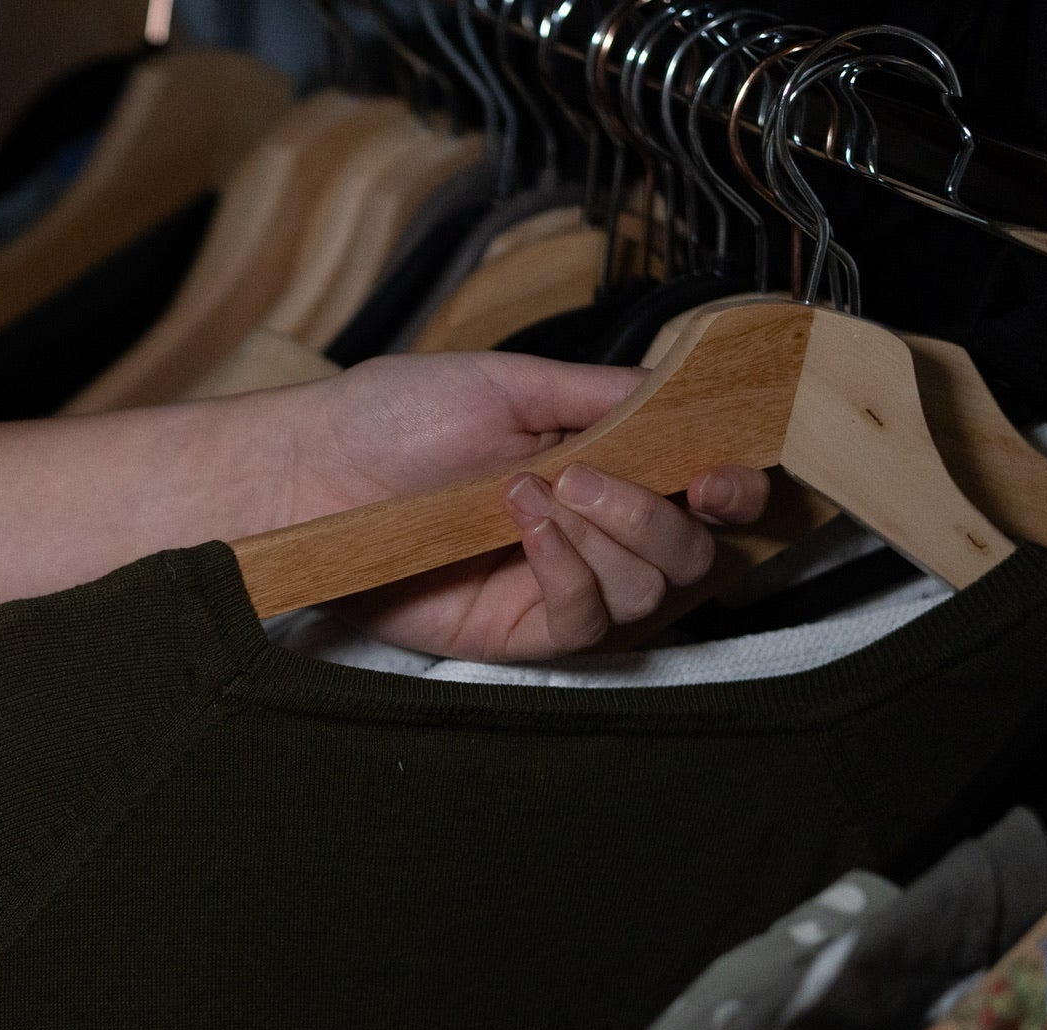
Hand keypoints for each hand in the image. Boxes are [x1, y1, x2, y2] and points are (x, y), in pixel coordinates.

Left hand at [278, 353, 769, 660]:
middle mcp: (594, 530)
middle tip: (587, 476)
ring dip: (605, 536)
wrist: (314, 468)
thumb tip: (681, 388)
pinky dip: (570, 572)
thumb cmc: (395, 418)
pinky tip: (525, 529)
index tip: (716, 475)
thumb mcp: (508, 383)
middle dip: (657, 515)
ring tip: (529, 492)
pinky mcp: (517, 630)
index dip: (732, 490)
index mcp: (605, 464)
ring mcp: (558, 583)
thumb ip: (601, 393)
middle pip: (690, 554)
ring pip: (647, 591)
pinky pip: (584, 621)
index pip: (704, 494)